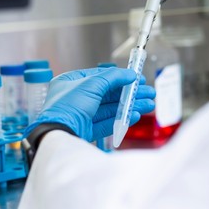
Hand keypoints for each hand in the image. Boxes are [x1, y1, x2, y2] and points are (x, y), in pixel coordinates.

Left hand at [24, 67, 155, 141]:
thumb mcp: (90, 85)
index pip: (100, 77)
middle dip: (130, 93)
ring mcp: (81, 115)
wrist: (59, 134)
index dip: (120, 77)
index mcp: (71, 83)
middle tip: (147, 93)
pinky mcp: (86, 130)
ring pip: (110, 109)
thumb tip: (130, 74)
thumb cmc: (67, 107)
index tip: (136, 78)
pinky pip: (107, 123)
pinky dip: (122, 119)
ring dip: (130, 106)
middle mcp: (75, 98)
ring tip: (148, 105)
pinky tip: (135, 115)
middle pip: (108, 94)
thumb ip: (112, 78)